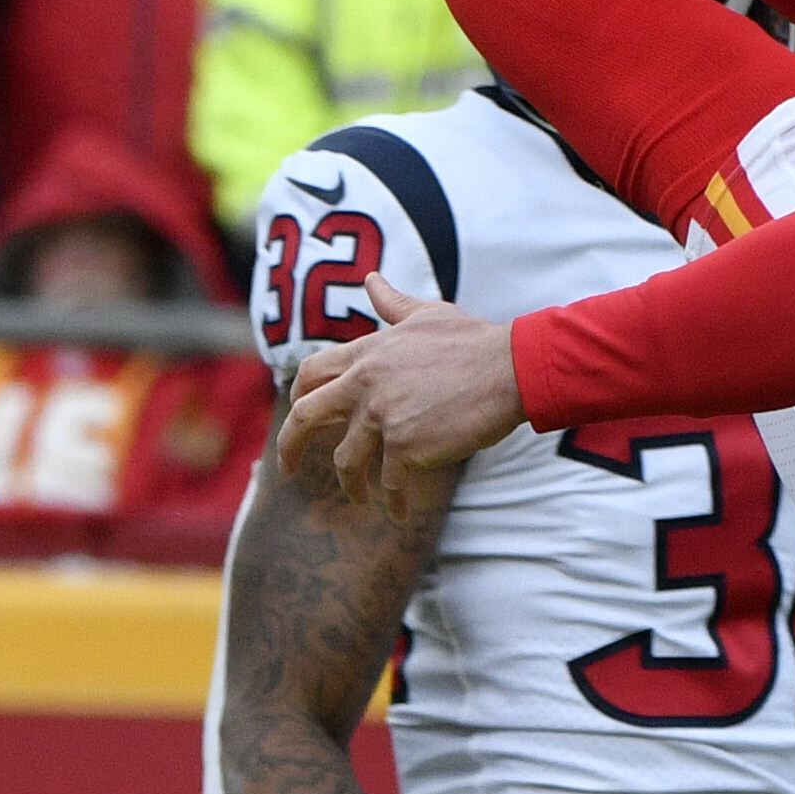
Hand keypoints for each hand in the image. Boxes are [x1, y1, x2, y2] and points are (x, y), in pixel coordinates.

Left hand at [279, 283, 524, 503]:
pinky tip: (400, 514)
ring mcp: (383, 417)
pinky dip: (394, 502)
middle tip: (285, 469)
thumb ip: (392, 303)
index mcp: (366, 353)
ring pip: (347, 460)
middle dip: (289, 445)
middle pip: (305, 416)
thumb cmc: (473, 340)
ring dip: (352, 485)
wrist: (509, 369)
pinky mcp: (406, 446)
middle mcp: (366, 384)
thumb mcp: (427, 313)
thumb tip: (372, 279)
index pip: (311, 371)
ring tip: (362, 498)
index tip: (295, 416)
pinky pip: (390, 482)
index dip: (297, 395)